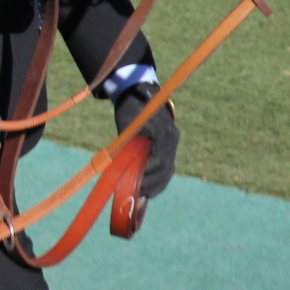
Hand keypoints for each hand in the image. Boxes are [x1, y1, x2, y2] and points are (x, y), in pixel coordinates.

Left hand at [114, 82, 177, 199]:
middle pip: (166, 169)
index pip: (160, 160)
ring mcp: (172, 143)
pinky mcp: (168, 147)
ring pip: (168, 171)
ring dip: (155, 185)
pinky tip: (147, 191)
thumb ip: (126, 145)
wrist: (140, 94)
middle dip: (151, 183)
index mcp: (164, 132)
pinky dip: (158, 180)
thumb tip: (117, 169)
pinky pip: (167, 168)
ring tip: (140, 195)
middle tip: (135, 193)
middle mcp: (172, 138)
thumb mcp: (127, 125)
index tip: (134, 183)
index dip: (147, 174)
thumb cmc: (130, 109)